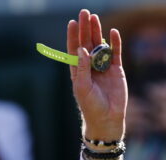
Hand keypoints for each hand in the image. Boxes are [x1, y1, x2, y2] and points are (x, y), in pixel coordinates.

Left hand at [67, 9, 126, 140]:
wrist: (107, 118)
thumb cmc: (90, 105)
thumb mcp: (82, 87)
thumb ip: (82, 69)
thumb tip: (81, 50)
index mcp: (78, 71)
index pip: (74, 50)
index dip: (73, 36)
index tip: (72, 23)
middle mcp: (89, 66)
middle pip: (87, 43)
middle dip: (85, 28)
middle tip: (85, 13)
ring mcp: (103, 67)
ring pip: (100, 45)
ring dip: (97, 31)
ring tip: (95, 17)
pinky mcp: (116, 69)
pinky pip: (115, 52)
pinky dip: (114, 42)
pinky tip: (113, 32)